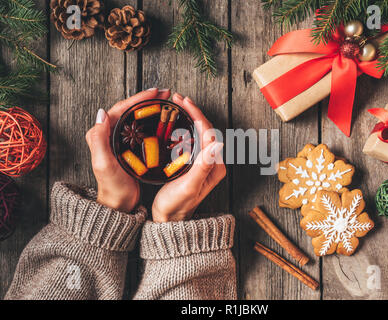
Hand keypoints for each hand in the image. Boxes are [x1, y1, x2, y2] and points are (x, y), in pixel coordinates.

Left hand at [86, 88, 170, 211]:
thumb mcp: (104, 163)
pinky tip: (162, 120)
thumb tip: (102, 112)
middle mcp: (108, 134)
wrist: (119, 203)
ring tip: (166, 101)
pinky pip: (141, 128)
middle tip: (165, 93)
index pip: (121, 108)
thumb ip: (99, 139)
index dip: (138, 98)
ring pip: (136, 117)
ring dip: (150, 107)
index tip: (155, 93)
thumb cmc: (112, 186)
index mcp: (101, 133)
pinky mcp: (129, 147)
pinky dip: (151, 120)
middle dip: (147, 99)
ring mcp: (120, 140)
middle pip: (129, 109)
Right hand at [151, 93, 225, 222]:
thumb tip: (217, 142)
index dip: (197, 115)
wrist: (170, 220)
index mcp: (215, 166)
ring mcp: (205, 163)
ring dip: (190, 117)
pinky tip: (177, 121)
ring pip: (200, 133)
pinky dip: (186, 127)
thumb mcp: (190, 185)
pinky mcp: (195, 164)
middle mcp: (213, 163)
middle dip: (194, 112)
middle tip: (179, 98)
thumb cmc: (177, 205)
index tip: (184, 102)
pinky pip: (193, 140)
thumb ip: (203, 165)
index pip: (209, 133)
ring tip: (179, 104)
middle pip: (206, 130)